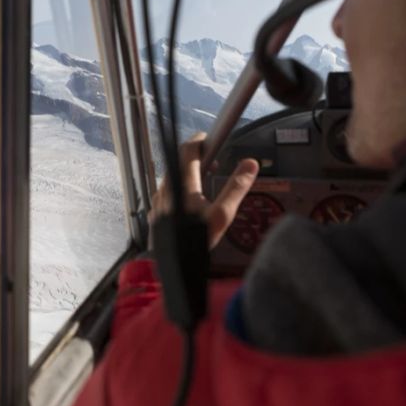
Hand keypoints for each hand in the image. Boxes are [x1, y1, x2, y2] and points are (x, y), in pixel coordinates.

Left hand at [149, 132, 258, 249]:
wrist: (173, 266)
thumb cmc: (196, 242)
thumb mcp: (222, 215)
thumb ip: (236, 187)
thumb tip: (250, 164)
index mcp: (182, 184)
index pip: (187, 150)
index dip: (199, 140)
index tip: (211, 138)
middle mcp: (166, 189)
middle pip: (178, 162)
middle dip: (197, 157)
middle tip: (214, 162)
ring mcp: (158, 201)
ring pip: (172, 177)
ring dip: (188, 173)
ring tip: (205, 182)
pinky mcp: (155, 212)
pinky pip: (166, 191)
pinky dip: (179, 187)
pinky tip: (190, 201)